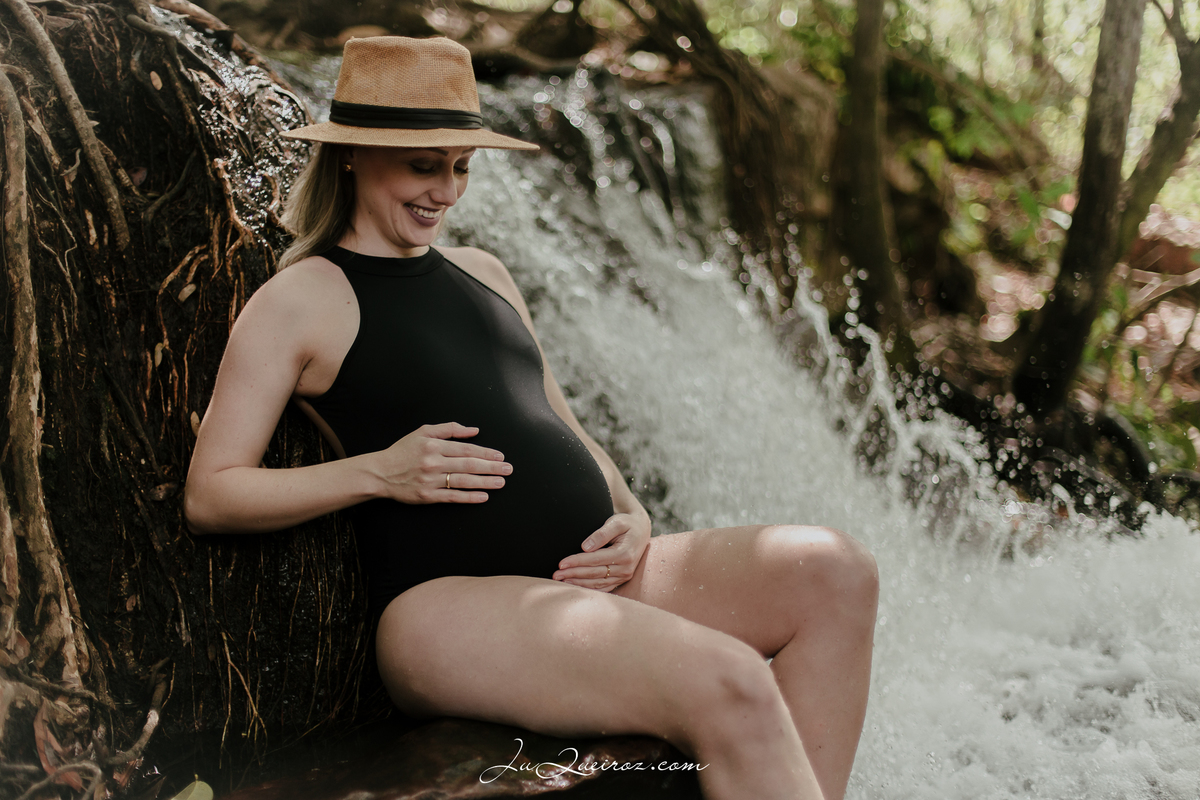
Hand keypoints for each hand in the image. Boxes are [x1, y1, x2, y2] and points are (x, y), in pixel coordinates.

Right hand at [373, 422, 510, 503]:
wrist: (381, 473)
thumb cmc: (403, 451)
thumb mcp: (423, 432)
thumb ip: (449, 429)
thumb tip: (473, 430)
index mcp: (434, 445)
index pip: (466, 449)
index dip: (485, 453)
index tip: (499, 456)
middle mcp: (433, 462)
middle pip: (468, 465)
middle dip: (491, 467)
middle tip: (507, 469)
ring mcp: (431, 480)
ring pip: (463, 481)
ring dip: (484, 482)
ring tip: (500, 483)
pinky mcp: (427, 496)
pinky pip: (452, 497)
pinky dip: (469, 497)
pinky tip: (483, 497)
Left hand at [552, 511, 650, 590]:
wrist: (641, 530)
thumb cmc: (627, 523)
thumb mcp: (616, 522)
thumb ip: (601, 533)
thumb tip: (585, 547)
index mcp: (625, 554)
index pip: (595, 560)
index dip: (577, 561)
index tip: (561, 563)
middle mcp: (626, 568)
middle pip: (594, 573)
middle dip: (573, 574)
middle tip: (554, 575)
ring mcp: (624, 576)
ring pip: (597, 583)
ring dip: (578, 583)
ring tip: (560, 581)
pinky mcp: (621, 579)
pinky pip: (603, 587)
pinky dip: (588, 588)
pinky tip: (575, 586)